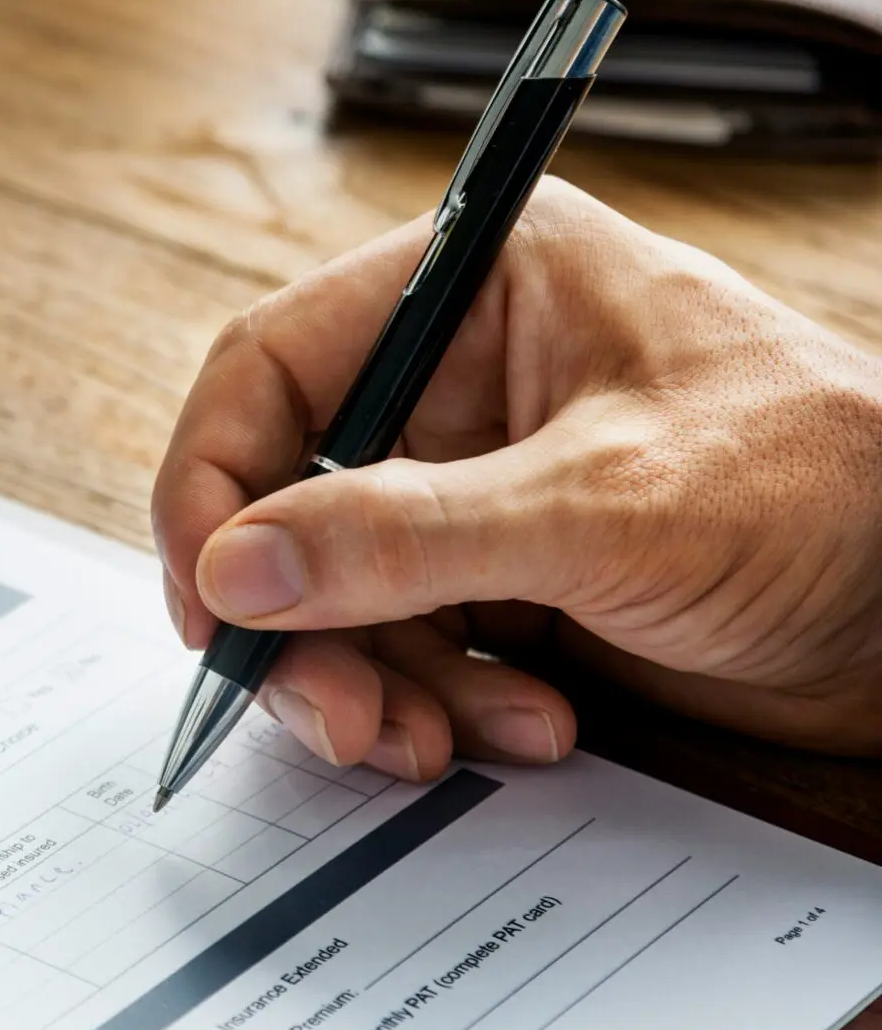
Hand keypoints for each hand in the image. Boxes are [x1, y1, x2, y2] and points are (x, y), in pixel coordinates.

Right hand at [154, 179, 881, 778]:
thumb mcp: (605, 507)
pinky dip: (437, 705)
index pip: (271, 370)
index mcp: (476, 287)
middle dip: (301, 623)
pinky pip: (403, 647)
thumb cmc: (833, 492)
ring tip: (443, 743)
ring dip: (374, 684)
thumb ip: (405, 536)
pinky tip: (526, 728)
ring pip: (334, 592)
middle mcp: (459, 379)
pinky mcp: (507, 578)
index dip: (215, 489)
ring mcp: (478, 484)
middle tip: (333, 715)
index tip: (210, 604)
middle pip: (285, 501)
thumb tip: (234, 571)